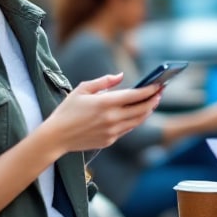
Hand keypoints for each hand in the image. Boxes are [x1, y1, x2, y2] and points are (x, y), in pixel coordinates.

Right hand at [41, 73, 160, 153]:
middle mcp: (111, 118)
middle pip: (141, 109)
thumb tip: (120, 76)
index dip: (149, 90)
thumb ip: (103, 81)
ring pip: (137, 121)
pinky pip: (128, 129)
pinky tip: (137, 114)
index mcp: (105, 103)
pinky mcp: (110, 140)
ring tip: (152, 102)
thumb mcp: (82, 89)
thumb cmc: (67, 110)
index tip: (159, 84)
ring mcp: (112, 131)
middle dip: (153, 100)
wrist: (56, 137)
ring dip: (147, 111)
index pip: (135, 95)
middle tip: (160, 92)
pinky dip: (135, 120)